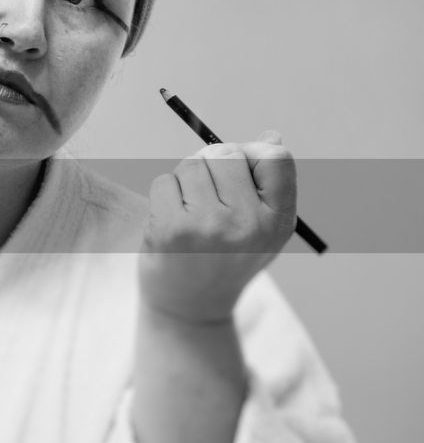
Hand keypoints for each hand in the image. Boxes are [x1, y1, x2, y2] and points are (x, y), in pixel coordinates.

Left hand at [139, 132, 296, 324]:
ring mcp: (208, 227)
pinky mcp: (171, 230)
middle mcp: (247, 224)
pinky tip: (171, 219)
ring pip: (192, 163)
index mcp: (277, 220)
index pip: (275, 157)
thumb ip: (270, 185)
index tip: (240, 171)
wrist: (191, 306)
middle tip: (208, 195)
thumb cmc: (225, 258)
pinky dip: (164, 193)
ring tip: (190, 210)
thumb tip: (271, 136)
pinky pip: (164, 181)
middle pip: (226, 153)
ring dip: (185, 179)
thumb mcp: (262, 228)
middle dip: (212, 164)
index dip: (252, 153)